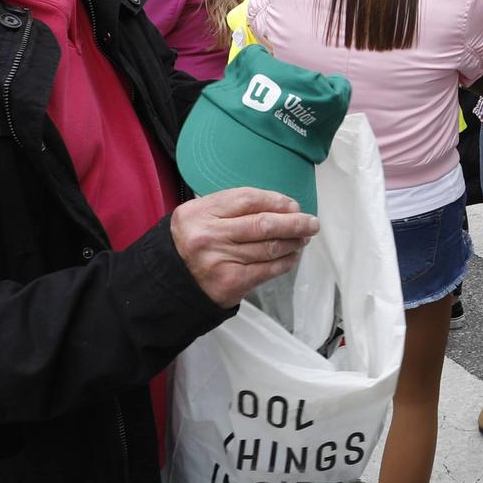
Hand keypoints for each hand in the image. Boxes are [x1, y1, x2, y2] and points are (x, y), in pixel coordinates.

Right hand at [171, 188, 320, 308]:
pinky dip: (286, 261)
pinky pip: (268, 269)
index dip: (276, 201)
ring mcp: (220, 261)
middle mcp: (208, 236)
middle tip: (312, 223)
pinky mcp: (231, 283)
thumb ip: (234, 207)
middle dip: (295, 223)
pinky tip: (292, 255)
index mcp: (200, 212)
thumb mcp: (201, 215)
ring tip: (303, 238)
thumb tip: (284, 208)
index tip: (293, 205)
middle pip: (263, 224)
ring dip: (293, 242)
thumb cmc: (193, 243)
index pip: (248, 199)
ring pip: (270, 248)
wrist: (170, 281)